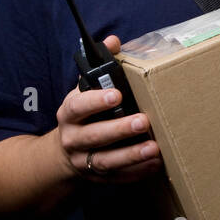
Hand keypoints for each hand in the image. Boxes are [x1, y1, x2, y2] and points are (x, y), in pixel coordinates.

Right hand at [54, 34, 162, 182]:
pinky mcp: (98, 178)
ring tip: (154, 148)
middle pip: (95, 136)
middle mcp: (73, 139)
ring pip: (107, 161)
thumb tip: (114, 41)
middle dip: (119, 129)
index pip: (78, 107)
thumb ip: (100, 67)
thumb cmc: (82, 115)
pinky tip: (155, 164)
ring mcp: (84, 161)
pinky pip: (118, 178)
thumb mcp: (83, 91)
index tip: (116, 95)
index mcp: (69, 114)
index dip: (95, 101)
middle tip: (143, 121)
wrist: (64, 153)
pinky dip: (137, 172)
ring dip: (131, 155)